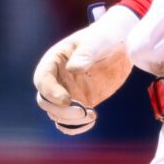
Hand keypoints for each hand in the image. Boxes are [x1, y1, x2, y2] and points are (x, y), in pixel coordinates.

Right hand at [33, 10, 136, 134]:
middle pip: (45, 101)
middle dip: (61, 110)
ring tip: (92, 115)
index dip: (50, 93)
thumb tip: (73, 69)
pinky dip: (76, 127)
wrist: (121, 43)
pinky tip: (91, 121)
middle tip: (84, 111)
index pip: (42, 80)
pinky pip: (71, 121)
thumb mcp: (96, 41)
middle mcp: (57, 79)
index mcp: (54, 61)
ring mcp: (67, 92)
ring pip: (57, 114)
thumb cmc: (105, 36)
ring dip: (70, 120)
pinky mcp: (81, 102)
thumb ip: (85, 53)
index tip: (67, 99)